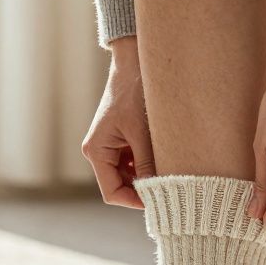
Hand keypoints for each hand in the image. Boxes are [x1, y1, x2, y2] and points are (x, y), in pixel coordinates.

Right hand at [81, 37, 154, 208]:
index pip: (112, 193)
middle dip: (142, 188)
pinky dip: (146, 165)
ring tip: (167, 169)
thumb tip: (157, 192)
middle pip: (119, 186)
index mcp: (96, 152)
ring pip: (127, 176)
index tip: (160, 199)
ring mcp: (108, 147)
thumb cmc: (135, 93)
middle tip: (169, 187)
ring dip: (146, 176)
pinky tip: (162, 157)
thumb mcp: (143, 134)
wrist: (134, 63)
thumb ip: (147, 166)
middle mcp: (98, 152)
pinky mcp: (119, 140)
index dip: (135, 201)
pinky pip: (132, 163)